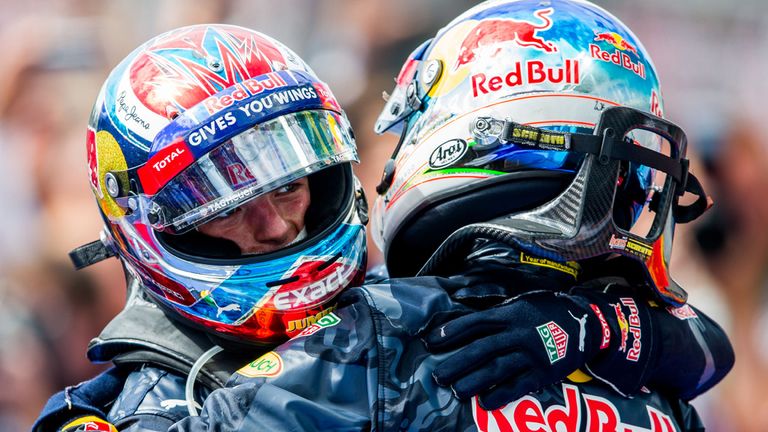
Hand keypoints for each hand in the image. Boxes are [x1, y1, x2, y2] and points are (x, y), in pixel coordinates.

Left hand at [423, 290, 606, 409]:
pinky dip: (500, 395)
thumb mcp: (520, 301)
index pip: (475, 322)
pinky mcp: (544, 373)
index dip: (451, 332)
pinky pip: (519, 386)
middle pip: (481, 349)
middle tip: (437, 376)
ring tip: (456, 391)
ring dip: (474, 381)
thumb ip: (493, 309)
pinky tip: (485, 402)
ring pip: (497, 370)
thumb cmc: (545, 311)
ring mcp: (532, 354)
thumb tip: (459, 306)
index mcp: (509, 313)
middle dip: (457, 363)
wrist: (586, 322)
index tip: (430, 342)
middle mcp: (518, 333)